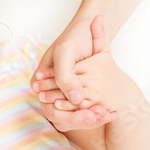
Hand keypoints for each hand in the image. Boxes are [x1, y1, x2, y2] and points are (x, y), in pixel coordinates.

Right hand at [34, 17, 116, 131]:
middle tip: (102, 117)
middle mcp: (48, 89)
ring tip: (108, 115)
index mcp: (40, 81)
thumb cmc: (75, 37)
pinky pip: (82, 110)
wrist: (88, 29)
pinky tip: (109, 112)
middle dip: (83, 120)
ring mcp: (61, 91)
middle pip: (62, 116)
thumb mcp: (66, 52)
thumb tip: (75, 99)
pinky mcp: (75, 92)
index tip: (91, 115)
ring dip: (91, 118)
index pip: (51, 109)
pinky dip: (95, 113)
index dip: (71, 116)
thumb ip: (65, 76)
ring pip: (73, 116)